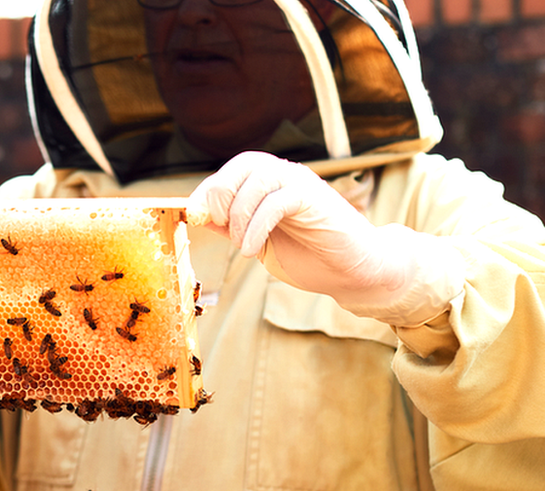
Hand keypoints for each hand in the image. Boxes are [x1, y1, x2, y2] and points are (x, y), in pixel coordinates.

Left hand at [188, 151, 463, 325]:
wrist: (350, 272)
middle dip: (220, 194)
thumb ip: (230, 227)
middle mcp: (285, 175)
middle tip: (219, 225)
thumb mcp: (256, 242)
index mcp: (268, 183)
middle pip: (243, 164)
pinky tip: (253, 249)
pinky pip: (277, 200)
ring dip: (240, 215)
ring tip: (243, 247)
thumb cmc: (306, 255)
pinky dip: (257, 226)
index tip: (194, 217)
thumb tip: (197, 216)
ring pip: (258, 178)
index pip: (230, 171)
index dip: (207, 191)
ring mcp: (301, 184)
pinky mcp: (315, 198)